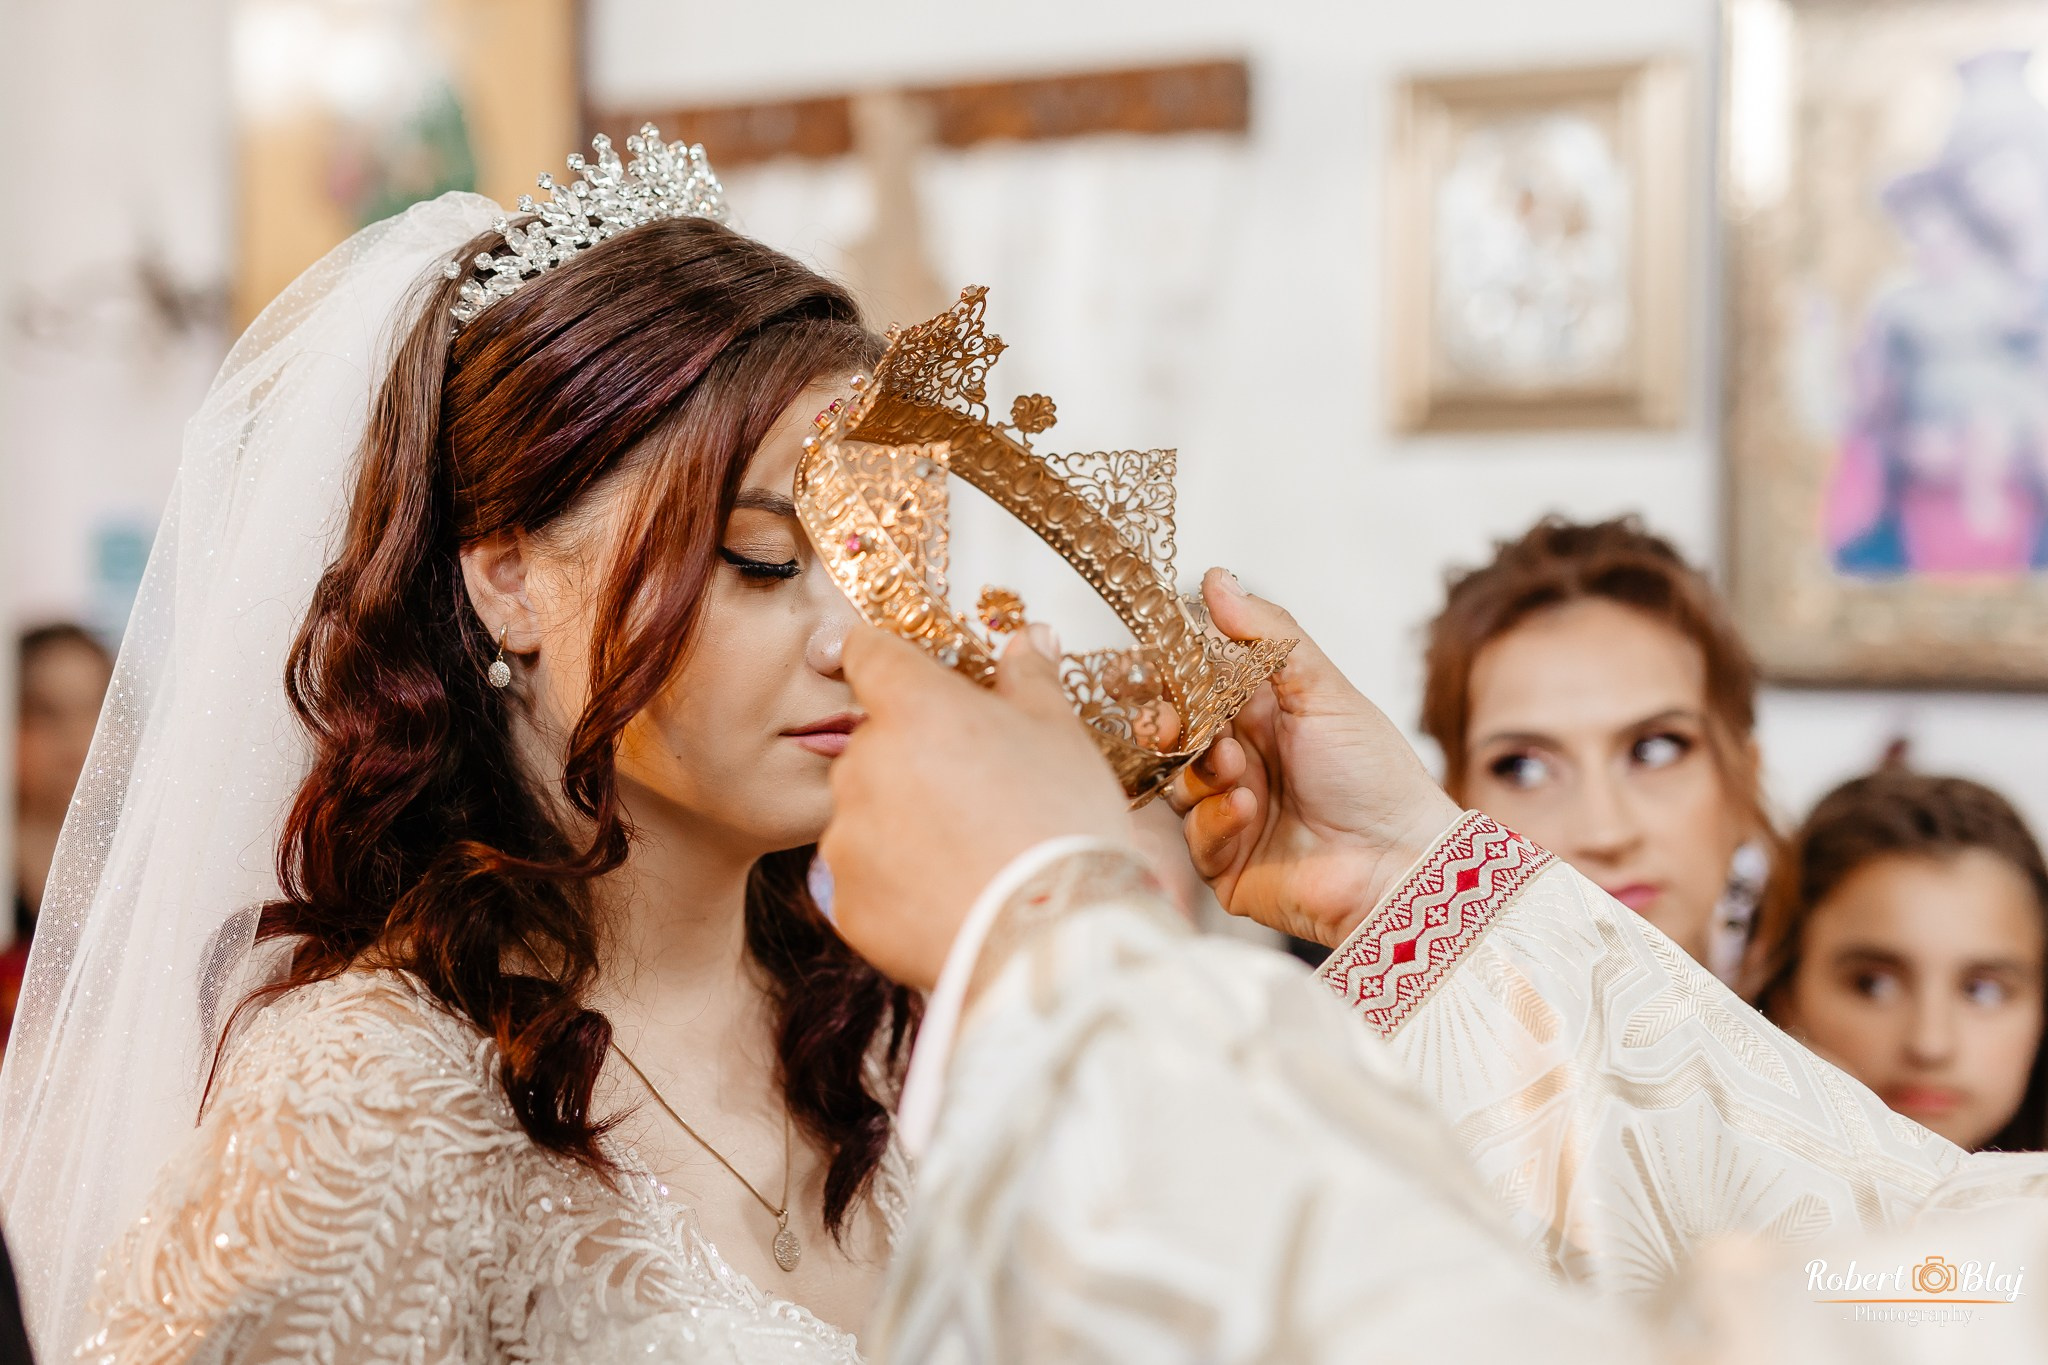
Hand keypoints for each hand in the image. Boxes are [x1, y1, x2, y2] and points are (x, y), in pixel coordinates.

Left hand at [821, 623, 1132, 989]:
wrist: (1054, 939)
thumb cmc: (1063, 823)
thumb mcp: (1061, 735)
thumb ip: (1031, 679)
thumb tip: (1031, 637)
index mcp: (914, 706)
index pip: (870, 654)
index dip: (884, 658)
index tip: (895, 669)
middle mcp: (864, 762)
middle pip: (875, 744)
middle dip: (915, 759)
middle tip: (976, 793)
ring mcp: (847, 836)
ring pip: (866, 814)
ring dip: (903, 824)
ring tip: (969, 855)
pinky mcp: (847, 902)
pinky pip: (866, 880)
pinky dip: (899, 885)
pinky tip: (951, 897)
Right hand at [1167, 570, 1461, 945]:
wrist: (1399, 861)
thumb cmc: (1375, 774)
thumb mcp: (1322, 689)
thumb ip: (1267, 634)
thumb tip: (1216, 578)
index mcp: (1262, 717)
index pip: (1195, 690)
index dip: (1164, 681)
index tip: (1137, 668)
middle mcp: (1242, 762)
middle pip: (1173, 738)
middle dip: (1163, 726)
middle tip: (1162, 723)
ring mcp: (1231, 815)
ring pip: (1177, 785)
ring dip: (1200, 771)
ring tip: (1234, 766)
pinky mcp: (1226, 864)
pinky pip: (1196, 837)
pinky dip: (1216, 819)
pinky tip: (1248, 809)